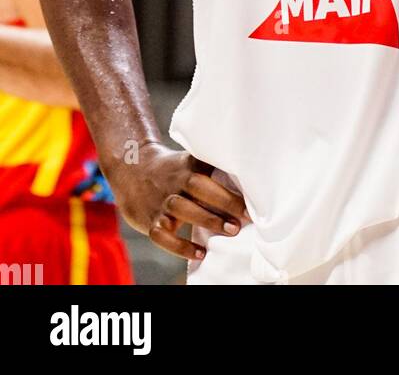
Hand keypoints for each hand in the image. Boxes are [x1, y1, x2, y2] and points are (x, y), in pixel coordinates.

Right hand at [109, 142, 250, 260]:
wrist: (132, 169)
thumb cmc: (172, 169)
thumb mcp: (190, 161)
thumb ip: (213, 167)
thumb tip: (248, 176)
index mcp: (187, 167)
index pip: (208, 173)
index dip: (228, 188)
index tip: (250, 202)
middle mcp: (173, 182)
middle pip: (197, 188)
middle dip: (222, 203)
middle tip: (244, 219)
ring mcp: (160, 202)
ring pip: (180, 210)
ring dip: (206, 220)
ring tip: (230, 232)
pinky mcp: (149, 221)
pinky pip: (162, 236)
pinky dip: (180, 247)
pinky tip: (200, 253)